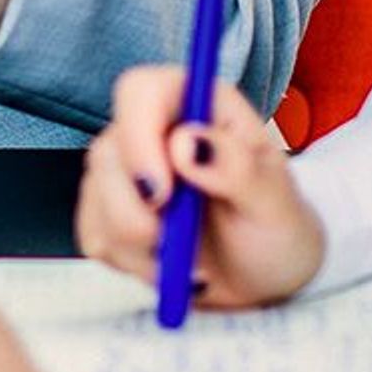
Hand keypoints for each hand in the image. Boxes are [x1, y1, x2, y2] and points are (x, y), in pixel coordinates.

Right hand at [77, 67, 325, 308]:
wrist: (264, 280)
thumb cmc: (276, 229)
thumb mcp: (274, 203)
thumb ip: (237, 168)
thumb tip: (185, 141)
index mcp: (197, 105)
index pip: (141, 91)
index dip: (139, 134)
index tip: (162, 193)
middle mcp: (154, 130)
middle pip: (108, 151)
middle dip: (135, 211)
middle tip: (173, 245)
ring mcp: (126, 171)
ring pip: (97, 198)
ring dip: (140, 246)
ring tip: (190, 262)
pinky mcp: (108, 214)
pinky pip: (95, 236)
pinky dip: (132, 264)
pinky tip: (168, 267)